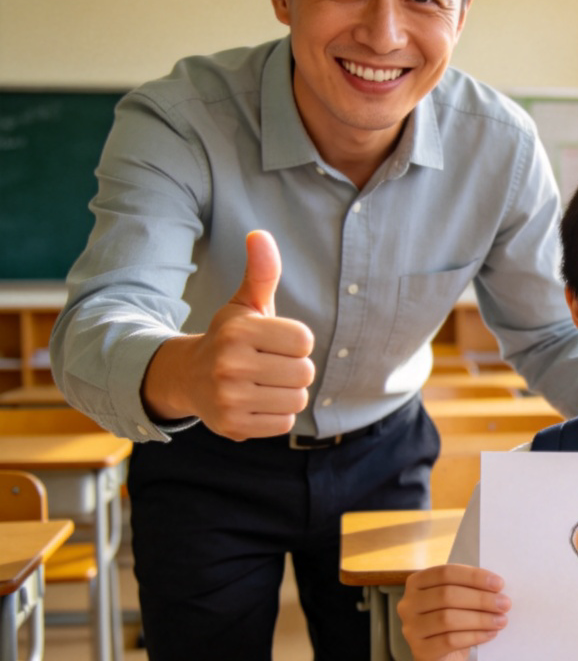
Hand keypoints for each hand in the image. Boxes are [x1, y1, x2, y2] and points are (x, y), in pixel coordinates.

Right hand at [142, 230, 315, 438]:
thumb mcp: (245, 304)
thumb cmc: (230, 338)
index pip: (304, 341)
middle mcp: (231, 365)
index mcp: (239, 332)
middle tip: (269, 365)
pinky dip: (277, 415)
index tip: (275, 342)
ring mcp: (230, 399)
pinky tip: (257, 402)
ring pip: (297, 399)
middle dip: (294, 369)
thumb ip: (261, 272)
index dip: (296, 342)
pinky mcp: (233, 426)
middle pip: (305, 373)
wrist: (189, 378)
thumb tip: (260, 234)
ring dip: (288, 393)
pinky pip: (285, 424)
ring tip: (264, 384)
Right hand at [397, 564, 509, 660]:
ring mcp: (411, 629)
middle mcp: (408, 604)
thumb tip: (497, 587)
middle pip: (447, 595)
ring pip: (448, 619)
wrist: (441, 660)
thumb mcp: (456, 600)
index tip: (499, 583)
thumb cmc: (451, 622)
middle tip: (505, 603)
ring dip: (480, 618)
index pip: (446, 573)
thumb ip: (469, 589)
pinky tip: (491, 633)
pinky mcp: (420, 651)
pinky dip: (474, 636)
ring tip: (502, 620)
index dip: (474, 576)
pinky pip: (450, 641)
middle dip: (481, 598)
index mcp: (416, 582)